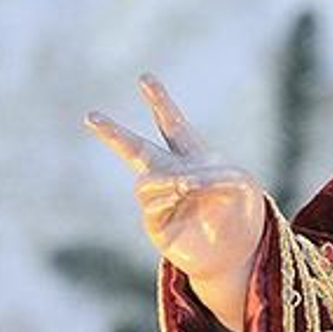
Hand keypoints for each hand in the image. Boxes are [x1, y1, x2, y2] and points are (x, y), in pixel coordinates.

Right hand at [85, 75, 266, 331]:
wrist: (238, 253)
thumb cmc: (242, 212)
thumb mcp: (239, 183)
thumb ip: (213, 174)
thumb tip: (181, 182)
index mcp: (192, 156)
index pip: (172, 124)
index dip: (159, 101)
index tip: (144, 78)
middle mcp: (170, 175)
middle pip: (136, 150)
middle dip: (113, 133)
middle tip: (90, 116)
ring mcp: (160, 200)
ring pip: (145, 181)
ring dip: (166, 178)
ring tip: (188, 184)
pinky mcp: (155, 224)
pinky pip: (152, 205)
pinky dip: (168, 197)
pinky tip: (183, 196)